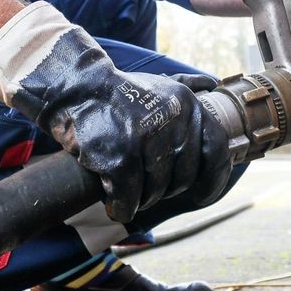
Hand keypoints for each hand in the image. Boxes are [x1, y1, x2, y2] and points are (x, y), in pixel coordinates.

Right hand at [0, 3, 231, 222]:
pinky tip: (115, 206)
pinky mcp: (119, 157)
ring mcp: (146, 139)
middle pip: (183, 176)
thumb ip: (189, 92)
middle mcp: (172, 120)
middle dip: (167, 190)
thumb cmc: (118, 95)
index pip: (216, 149)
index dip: (213, 179)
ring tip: (129, 194)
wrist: (74, 90)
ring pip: (157, 189)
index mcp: (187, 104)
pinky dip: (123, 207)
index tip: (204, 195)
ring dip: (143, 199)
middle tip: (149, 190)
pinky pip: (129, 197)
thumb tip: (213, 84)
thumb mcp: (161, 85)